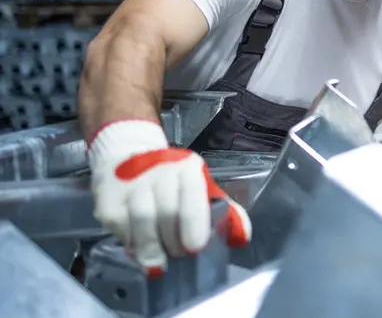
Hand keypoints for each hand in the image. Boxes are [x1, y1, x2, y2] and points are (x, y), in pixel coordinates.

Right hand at [87, 119, 251, 274]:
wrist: (127, 153)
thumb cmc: (171, 179)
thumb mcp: (201, 188)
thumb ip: (224, 211)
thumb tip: (242, 237)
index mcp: (187, 168)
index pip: (192, 198)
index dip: (194, 225)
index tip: (195, 247)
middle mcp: (158, 171)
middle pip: (166, 214)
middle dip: (174, 242)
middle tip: (178, 254)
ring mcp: (130, 184)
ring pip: (141, 222)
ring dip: (151, 248)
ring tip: (159, 260)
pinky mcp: (108, 199)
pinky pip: (120, 229)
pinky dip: (131, 243)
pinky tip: (138, 245)